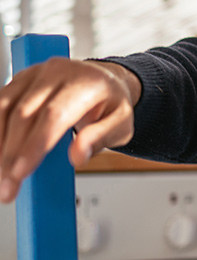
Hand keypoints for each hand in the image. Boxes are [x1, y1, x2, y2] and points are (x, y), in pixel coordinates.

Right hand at [0, 58, 140, 201]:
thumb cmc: (110, 103)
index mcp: (86, 82)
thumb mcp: (121, 123)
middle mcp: (57, 72)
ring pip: (4, 109)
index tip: (21, 173)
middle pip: (24, 115)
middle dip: (12, 155)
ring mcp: (34, 74)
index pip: (54, 115)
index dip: (34, 145)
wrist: (103, 81)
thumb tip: (78, 155)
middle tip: (8, 187)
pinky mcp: (18, 80)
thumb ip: (101, 138)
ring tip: (1, 175)